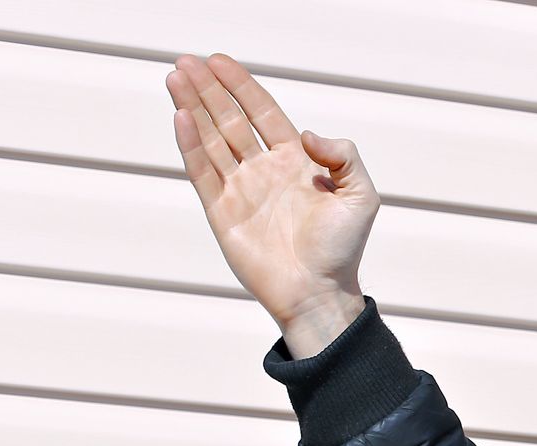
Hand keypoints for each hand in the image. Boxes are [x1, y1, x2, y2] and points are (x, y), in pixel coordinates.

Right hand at [165, 52, 376, 350]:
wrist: (319, 293)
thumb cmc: (343, 249)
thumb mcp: (361, 197)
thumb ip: (345, 157)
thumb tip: (307, 134)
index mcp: (295, 162)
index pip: (263, 113)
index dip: (241, 86)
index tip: (218, 61)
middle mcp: (264, 171)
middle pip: (230, 120)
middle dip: (209, 89)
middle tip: (187, 61)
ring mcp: (241, 190)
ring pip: (211, 139)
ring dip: (192, 107)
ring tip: (175, 77)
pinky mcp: (222, 212)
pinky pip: (202, 171)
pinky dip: (190, 144)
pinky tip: (180, 116)